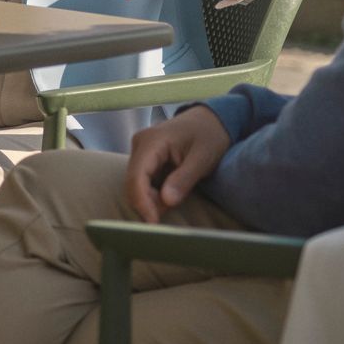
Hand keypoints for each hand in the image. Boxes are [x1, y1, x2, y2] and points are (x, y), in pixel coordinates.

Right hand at [125, 106, 232, 222]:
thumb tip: (166, 202)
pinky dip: (152, 193)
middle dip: (146, 203)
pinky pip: (141, 180)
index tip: (154, 224)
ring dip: (149, 199)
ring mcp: (140, 149)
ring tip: (171, 204)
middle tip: (165, 218)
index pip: (137, 176)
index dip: (142, 202)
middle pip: (132, 182)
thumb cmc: (209, 135)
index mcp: (152, 141)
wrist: (211, 119)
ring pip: (135, 183)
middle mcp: (140, 144)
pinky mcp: (145, 157)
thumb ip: (183, 179)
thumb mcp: (202, 158)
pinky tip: (167, 196)